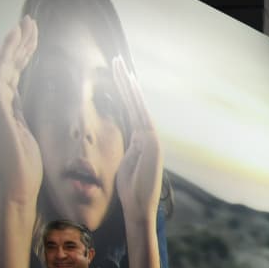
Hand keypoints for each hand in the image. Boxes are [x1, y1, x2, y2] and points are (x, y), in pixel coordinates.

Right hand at [0, 16, 42, 206]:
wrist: (15, 183)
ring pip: (5, 61)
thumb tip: (24, 108)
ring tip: (28, 22)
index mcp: (3, 106)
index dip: (23, 55)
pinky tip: (18, 34)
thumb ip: (21, 115)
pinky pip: (3, 67)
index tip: (33, 39)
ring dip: (17, 40)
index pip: (14, 74)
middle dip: (20, 42)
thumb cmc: (24, 166)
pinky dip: (10, 50)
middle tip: (31, 22)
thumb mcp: (25, 133)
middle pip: (9, 63)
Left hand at [113, 55, 163, 267]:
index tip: (116, 74)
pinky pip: (139, 114)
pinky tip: (128, 83)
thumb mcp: (123, 166)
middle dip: (126, 81)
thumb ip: (125, 152)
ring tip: (119, 64)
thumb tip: (120, 146)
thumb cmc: (130, 192)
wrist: (140, 207)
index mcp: (141, 141)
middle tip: (116, 60)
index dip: (123, 92)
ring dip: (128, 83)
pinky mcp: (151, 142)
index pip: (130, 111)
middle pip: (134, 103)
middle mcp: (149, 136)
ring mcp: (152, 138)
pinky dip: (134, 98)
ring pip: (137, 105)